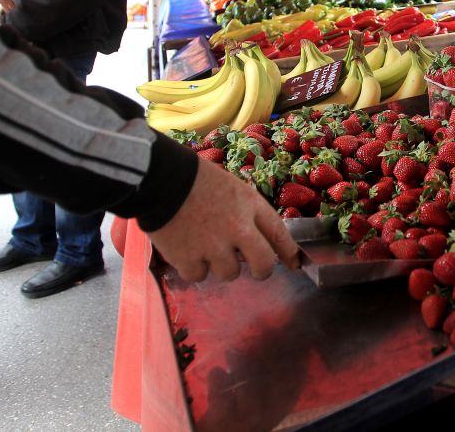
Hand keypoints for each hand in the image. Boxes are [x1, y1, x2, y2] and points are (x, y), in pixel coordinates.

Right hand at [147, 158, 299, 282]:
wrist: (160, 179)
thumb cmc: (197, 180)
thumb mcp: (234, 188)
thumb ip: (248, 214)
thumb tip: (257, 240)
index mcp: (250, 206)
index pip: (279, 234)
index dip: (289, 252)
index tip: (294, 263)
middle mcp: (237, 229)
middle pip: (263, 264)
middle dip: (262, 270)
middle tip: (255, 269)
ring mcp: (213, 246)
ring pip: (229, 273)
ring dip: (220, 264)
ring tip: (206, 245)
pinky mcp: (188, 259)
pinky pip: (199, 275)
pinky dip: (194, 267)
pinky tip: (187, 249)